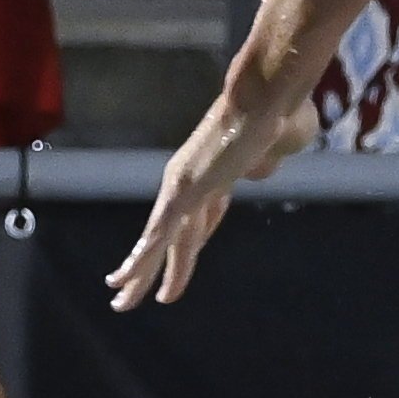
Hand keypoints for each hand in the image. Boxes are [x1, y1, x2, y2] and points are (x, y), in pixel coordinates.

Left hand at [108, 54, 321, 309]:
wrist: (267, 96)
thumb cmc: (278, 111)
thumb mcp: (277, 143)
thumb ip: (267, 156)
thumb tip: (265, 160)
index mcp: (212, 174)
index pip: (198, 220)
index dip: (186, 250)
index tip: (176, 272)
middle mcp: (188, 179)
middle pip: (168, 235)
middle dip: (150, 267)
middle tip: (125, 292)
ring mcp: (182, 185)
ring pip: (156, 242)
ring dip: (138, 273)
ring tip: (120, 301)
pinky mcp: (183, 191)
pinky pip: (160, 234)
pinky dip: (142, 259)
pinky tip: (125, 279)